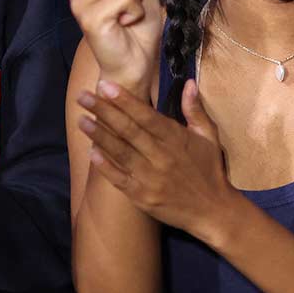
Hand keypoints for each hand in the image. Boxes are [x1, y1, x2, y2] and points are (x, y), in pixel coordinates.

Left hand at [78, 78, 238, 245]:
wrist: (212, 210)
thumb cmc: (209, 168)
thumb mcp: (208, 135)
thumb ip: (195, 109)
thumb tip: (189, 82)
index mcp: (175, 138)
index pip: (145, 115)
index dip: (124, 100)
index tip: (105, 85)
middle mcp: (160, 156)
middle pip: (128, 130)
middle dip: (104, 111)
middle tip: (83, 97)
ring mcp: (149, 178)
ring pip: (120, 152)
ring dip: (99, 135)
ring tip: (81, 119)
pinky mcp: (142, 197)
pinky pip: (120, 179)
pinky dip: (105, 166)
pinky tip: (91, 153)